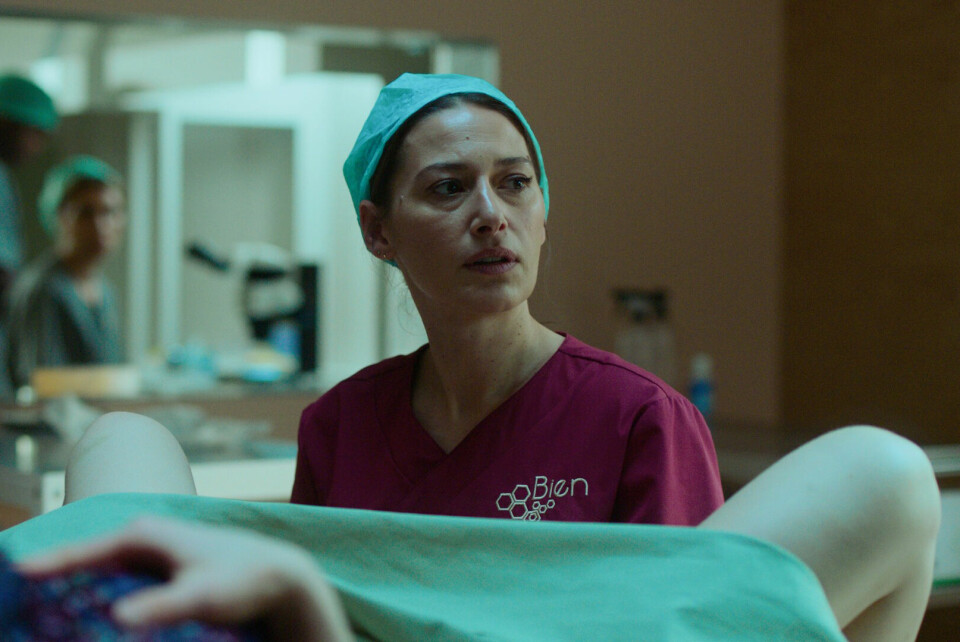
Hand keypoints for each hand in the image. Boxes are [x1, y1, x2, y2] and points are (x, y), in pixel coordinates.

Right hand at [19, 517, 353, 641]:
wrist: (278, 575)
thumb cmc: (241, 581)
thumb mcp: (200, 596)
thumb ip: (161, 606)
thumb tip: (118, 616)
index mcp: (142, 534)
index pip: (82, 552)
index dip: (47, 565)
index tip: (16, 575)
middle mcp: (142, 537)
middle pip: (85, 561)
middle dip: (55, 579)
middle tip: (24, 604)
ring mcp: (151, 551)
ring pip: (100, 572)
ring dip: (76, 590)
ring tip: (47, 614)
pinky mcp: (160, 569)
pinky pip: (117, 582)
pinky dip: (99, 596)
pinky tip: (89, 617)